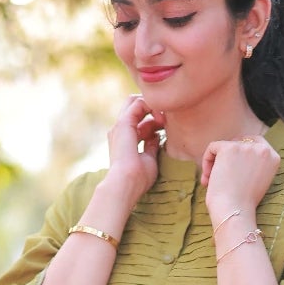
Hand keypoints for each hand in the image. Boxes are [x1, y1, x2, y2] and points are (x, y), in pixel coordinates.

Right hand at [101, 95, 164, 209]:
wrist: (126, 183)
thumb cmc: (138, 178)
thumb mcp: (149, 159)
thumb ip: (151, 146)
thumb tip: (156, 136)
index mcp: (124, 139)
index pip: (137, 120)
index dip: (152, 121)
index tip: (163, 130)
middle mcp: (119, 130)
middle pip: (133, 106)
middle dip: (150, 108)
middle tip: (163, 122)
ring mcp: (120, 126)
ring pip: (135, 101)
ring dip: (152, 107)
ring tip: (163, 121)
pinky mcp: (124, 123)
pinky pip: (138, 103)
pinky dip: (152, 106)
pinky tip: (160, 120)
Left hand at [200, 134, 280, 227]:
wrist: (236, 212)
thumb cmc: (244, 204)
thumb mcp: (258, 181)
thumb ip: (254, 165)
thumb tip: (236, 156)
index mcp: (274, 157)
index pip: (255, 143)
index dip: (240, 153)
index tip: (231, 167)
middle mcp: (263, 149)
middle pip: (239, 142)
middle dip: (227, 159)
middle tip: (218, 178)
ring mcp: (246, 147)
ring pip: (224, 146)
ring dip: (215, 163)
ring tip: (211, 181)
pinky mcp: (229, 148)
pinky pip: (213, 147)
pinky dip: (206, 161)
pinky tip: (207, 178)